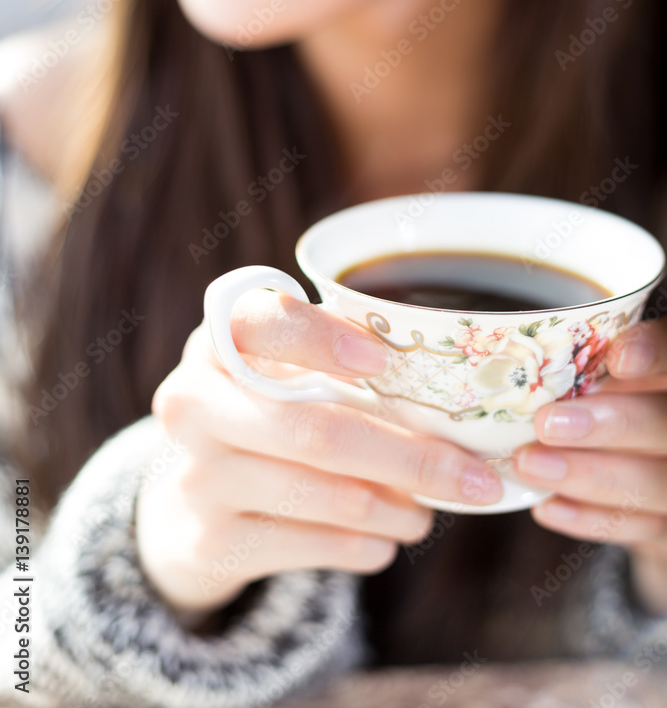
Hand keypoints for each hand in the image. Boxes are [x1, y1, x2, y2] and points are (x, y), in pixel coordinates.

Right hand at [136, 288, 502, 613]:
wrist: (191, 500)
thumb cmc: (263, 411)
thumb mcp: (280, 370)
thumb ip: (337, 361)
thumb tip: (449, 392)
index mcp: (217, 342)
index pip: (263, 324)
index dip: (322, 340)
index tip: (382, 360)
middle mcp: (193, 403)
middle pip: (315, 431)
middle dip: (409, 458)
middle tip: (476, 478)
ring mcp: (197, 476)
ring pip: (325, 496)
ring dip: (397, 507)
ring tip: (431, 509)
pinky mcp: (211, 542)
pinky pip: (314, 547)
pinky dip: (366, 545)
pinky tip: (386, 537)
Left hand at [513, 317, 666, 615]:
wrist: (640, 464)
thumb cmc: (605, 399)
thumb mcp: (601, 372)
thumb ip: (585, 363)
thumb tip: (518, 359)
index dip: (655, 353)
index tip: (618, 359)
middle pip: (666, 424)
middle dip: (609, 426)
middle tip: (546, 424)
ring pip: (655, 482)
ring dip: (588, 475)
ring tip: (528, 464)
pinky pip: (641, 527)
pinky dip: (591, 519)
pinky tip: (546, 506)